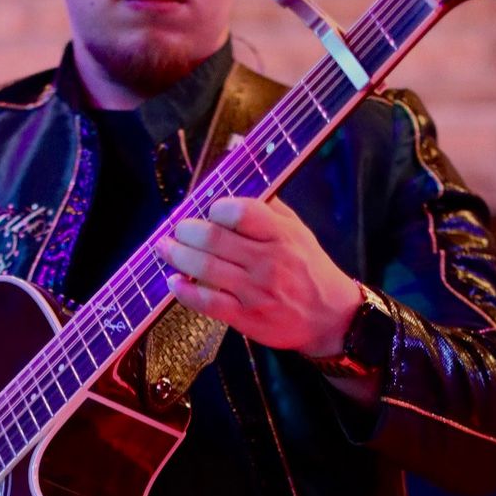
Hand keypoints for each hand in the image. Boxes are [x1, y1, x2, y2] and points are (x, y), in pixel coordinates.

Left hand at [157, 197, 361, 356]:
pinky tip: (173, 282)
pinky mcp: (246, 318)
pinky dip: (185, 291)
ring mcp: (256, 291)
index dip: (216, 209)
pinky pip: (207, 302)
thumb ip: (267, 207)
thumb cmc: (309, 268)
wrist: (331, 317)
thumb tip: (235, 178)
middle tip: (176, 230)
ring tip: (164, 248)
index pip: (240, 212)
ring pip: (206, 268)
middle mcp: (268, 261)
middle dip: (186, 231)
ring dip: (177, 256)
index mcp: (281, 235)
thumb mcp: (297, 231)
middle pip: (214, 239)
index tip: (210, 212)